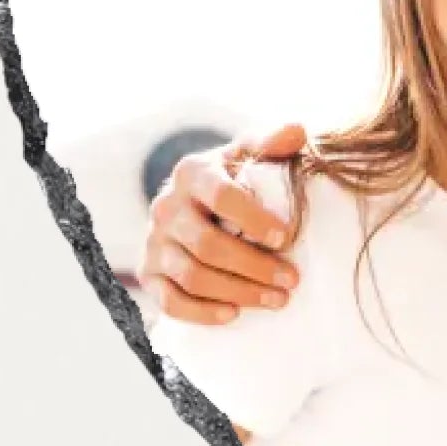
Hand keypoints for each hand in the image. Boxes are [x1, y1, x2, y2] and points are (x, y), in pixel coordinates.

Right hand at [140, 122, 307, 324]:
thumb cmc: (236, 176)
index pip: (221, 197)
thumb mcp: (250, 153)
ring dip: (238, 291)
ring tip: (279, 299)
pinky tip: (233, 315)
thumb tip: (297, 130)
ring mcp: (154, 242)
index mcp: (193, 173)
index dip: (253, 219)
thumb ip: (272, 142)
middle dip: (253, 266)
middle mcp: (167, 207)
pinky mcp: (149, 273)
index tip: (286, 238)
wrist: (195, 201)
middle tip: (292, 280)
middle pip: (208, 244)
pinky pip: (168, 301)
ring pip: (192, 276)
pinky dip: (200, 312)